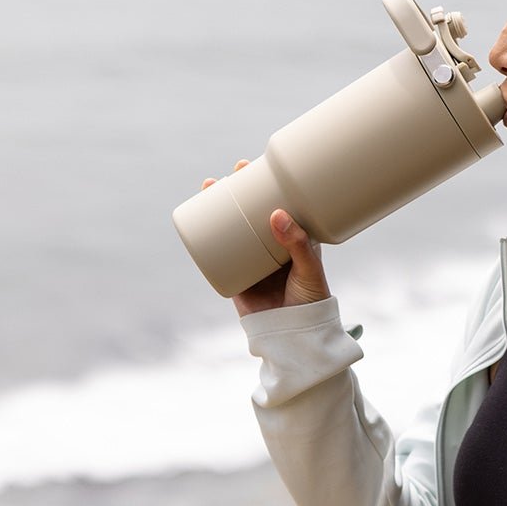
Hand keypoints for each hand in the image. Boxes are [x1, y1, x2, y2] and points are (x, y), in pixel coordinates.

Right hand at [199, 159, 330, 316]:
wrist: (295, 337)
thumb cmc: (311, 301)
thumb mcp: (309, 269)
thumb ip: (297, 244)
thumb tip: (276, 214)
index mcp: (292, 238)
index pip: (277, 205)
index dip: (265, 186)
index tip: (253, 167)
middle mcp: (271, 246)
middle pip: (250, 212)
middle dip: (236, 192)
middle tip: (229, 176)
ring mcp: (252, 261)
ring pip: (231, 229)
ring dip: (217, 208)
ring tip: (209, 190)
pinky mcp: (236, 277)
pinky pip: (218, 255)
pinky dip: (206, 238)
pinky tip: (195, 221)